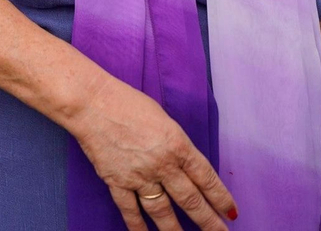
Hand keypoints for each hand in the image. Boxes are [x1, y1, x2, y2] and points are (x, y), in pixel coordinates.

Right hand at [70, 76, 237, 230]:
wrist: (90, 102)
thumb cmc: (126, 102)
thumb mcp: (163, 118)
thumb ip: (174, 144)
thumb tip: (182, 163)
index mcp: (177, 145)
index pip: (206, 178)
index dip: (220, 198)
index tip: (231, 213)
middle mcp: (162, 165)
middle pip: (190, 200)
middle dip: (208, 221)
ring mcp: (139, 176)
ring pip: (163, 211)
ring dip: (176, 230)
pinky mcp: (116, 181)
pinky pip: (130, 209)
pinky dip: (137, 225)